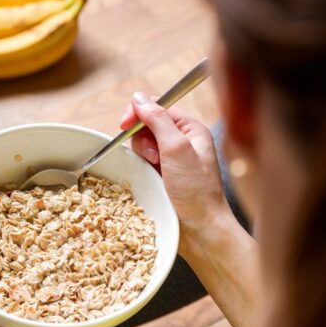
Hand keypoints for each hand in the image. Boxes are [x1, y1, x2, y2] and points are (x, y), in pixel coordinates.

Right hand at [119, 92, 233, 246]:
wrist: (200, 228)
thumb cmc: (196, 190)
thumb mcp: (177, 148)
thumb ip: (158, 119)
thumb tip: (138, 97)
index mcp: (191, 130)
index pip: (160, 107)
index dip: (140, 112)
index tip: (125, 124)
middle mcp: (182, 142)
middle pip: (147, 125)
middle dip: (142, 138)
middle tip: (152, 156)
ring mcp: (171, 160)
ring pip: (142, 144)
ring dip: (142, 154)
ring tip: (155, 169)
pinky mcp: (161, 175)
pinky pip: (141, 162)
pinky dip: (140, 167)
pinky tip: (150, 177)